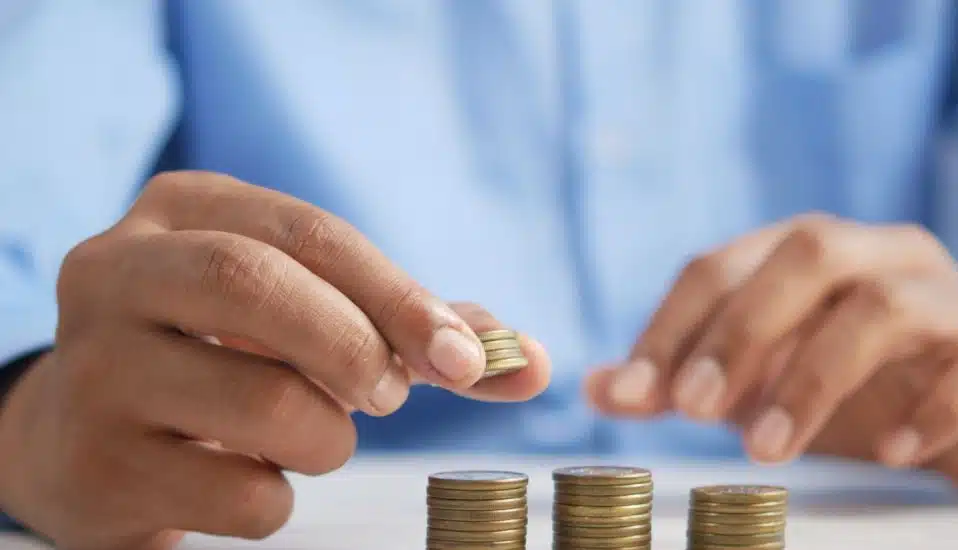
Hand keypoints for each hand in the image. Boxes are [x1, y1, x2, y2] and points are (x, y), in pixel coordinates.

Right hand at [0, 172, 550, 549]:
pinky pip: (236, 492)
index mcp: (183, 211)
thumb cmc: (224, 358)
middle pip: (258, 285)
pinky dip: (278, 497)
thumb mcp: (302, 313)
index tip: (467, 359)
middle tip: (389, 396)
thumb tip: (529, 362)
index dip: (400, 296)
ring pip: (261, 401)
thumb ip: (414, 329)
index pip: (310, 233)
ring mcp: (94, 367)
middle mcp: (119, 271)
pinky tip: (250, 476)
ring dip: (327, 436)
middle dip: (356, 347)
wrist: (89, 436)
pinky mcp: (95, 461)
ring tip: (313, 436)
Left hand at [586, 214, 957, 494]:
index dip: (670, 326)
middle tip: (694, 409)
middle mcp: (874, 254)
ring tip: (768, 450)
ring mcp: (943, 297)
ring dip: (813, 379)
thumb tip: (596, 388)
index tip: (632, 393)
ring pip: (882, 307)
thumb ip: (681, 378)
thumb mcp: (756, 377)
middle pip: (806, 255)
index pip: (720, 265)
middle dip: (740, 332)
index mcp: (803, 250)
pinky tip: (888, 452)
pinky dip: (926, 410)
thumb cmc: (851, 379)